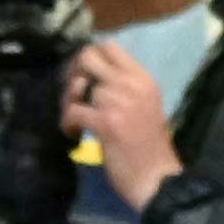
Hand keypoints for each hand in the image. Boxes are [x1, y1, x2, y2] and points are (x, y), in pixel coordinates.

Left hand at [61, 39, 177, 206]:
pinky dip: (66, 122)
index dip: (88, 57)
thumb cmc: (148, 146)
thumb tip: (91, 77)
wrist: (156, 177)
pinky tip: (72, 133)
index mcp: (142, 78)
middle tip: (74, 94)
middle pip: (88, 56)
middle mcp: (131, 84)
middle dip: (73, 72)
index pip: (109, 46)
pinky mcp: (106, 123)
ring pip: (77, 85)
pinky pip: (72, 110)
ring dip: (68, 102)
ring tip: (73, 118)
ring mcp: (118, 102)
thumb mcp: (143, 105)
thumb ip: (123, 87)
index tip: (84, 75)